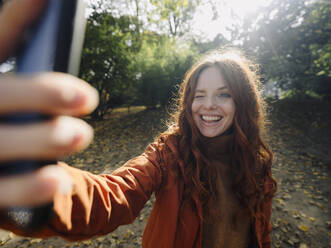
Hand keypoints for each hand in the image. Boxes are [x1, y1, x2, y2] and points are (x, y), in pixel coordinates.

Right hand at [0, 0, 98, 206]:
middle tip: (86, 96)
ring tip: (80, 134)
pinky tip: (58, 181)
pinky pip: (0, 195)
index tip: (65, 40)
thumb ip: (13, 36)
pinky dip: (27, 189)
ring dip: (39, 141)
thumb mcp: (1, 76)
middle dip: (38, 94)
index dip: (25, 44)